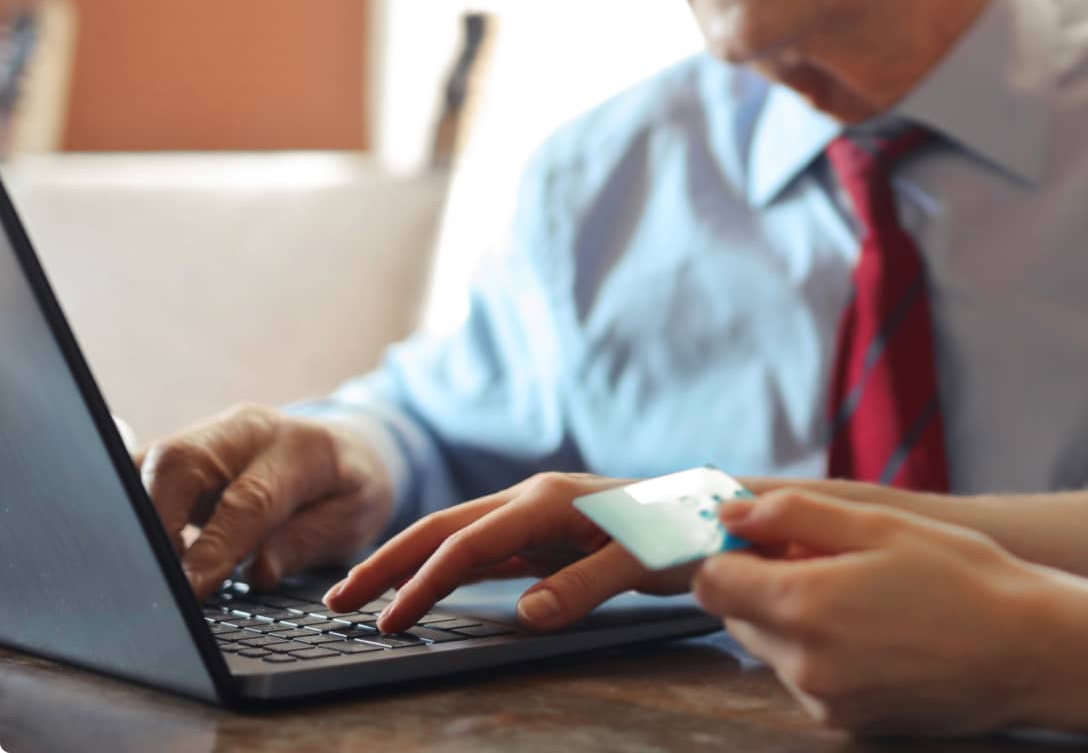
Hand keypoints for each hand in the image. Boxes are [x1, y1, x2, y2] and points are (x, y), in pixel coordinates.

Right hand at [137, 404, 395, 598]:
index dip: (214, 547)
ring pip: (151, 464)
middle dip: (157, 523)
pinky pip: (142, 472)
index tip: (190, 589)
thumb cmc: (348, 488)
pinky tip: (137, 547)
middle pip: (180, 464)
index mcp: (300, 448)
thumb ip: (306, 542)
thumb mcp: (353, 519)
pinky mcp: (181, 451)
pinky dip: (132, 508)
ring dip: (137, 517)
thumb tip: (260, 571)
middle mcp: (246, 432)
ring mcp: (208, 436)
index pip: (248, 499)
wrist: (344, 449)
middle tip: (155, 579)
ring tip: (143, 569)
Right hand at [323, 471, 701, 633]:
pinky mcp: (545, 533)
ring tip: (362, 597)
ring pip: (457, 537)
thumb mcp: (644, 562)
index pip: (468, 545)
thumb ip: (586, 585)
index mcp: (549, 501)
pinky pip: (483, 551)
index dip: (424, 584)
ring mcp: (537, 515)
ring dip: (408, 564)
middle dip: (388, 563)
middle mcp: (534, 500)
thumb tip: (526, 614)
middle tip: (336, 602)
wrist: (717, 511)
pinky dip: (444, 568)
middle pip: (443, 529)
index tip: (388, 621)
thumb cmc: (686, 531)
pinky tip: (424, 588)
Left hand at [695, 489, 1055, 736]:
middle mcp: (802, 664)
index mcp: (803, 606)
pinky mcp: (845, 723)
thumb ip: (794, 515)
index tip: (768, 535)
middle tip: (827, 557)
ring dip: (794, 618)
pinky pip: (806, 678)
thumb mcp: (880, 524)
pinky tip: (876, 630)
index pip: (712, 582)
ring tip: (863, 594)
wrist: (1027, 652)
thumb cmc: (962, 578)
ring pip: (772, 649)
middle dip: (765, 583)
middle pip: (738, 616)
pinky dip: (822, 651)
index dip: (732, 551)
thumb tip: (732, 514)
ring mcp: (823, 701)